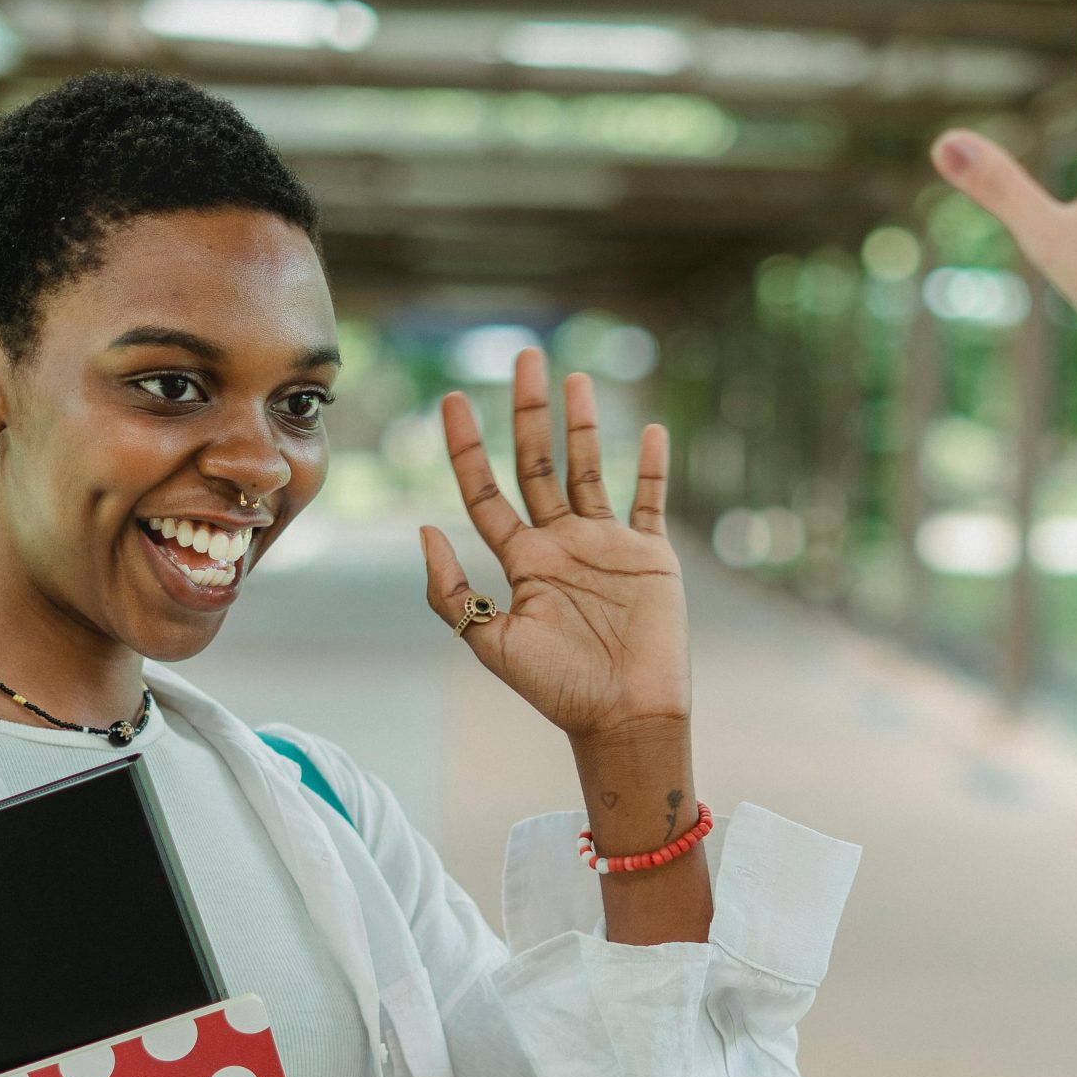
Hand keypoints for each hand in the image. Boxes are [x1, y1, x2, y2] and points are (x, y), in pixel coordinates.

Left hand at [421, 347, 688, 741]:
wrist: (624, 717)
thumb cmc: (558, 688)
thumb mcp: (491, 640)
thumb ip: (453, 590)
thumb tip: (424, 529)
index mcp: (522, 561)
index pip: (487, 491)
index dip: (466, 446)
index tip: (450, 400)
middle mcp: (562, 544)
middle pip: (539, 464)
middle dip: (529, 412)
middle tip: (524, 359)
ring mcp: (607, 546)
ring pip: (591, 470)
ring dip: (583, 425)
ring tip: (575, 379)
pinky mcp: (651, 557)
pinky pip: (650, 502)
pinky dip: (651, 468)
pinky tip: (647, 430)